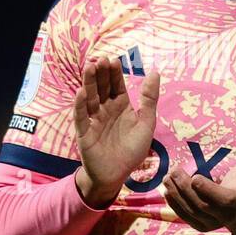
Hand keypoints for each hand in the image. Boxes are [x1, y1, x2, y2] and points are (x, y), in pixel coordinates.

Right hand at [73, 56, 159, 207]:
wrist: (117, 175)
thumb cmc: (131, 150)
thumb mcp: (146, 123)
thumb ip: (149, 99)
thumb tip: (155, 72)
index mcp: (121, 105)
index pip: (116, 85)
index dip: (115, 73)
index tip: (114, 60)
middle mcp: (105, 109)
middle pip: (102, 87)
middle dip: (101, 74)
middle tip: (101, 59)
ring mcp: (93, 119)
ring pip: (90, 98)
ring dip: (89, 83)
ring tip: (90, 67)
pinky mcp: (84, 132)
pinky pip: (81, 117)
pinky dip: (80, 105)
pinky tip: (81, 93)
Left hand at [162, 149, 235, 234]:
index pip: (222, 199)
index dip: (207, 189)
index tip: (194, 176)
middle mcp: (224, 216)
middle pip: (202, 205)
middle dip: (185, 187)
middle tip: (174, 170)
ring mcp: (211, 224)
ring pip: (191, 211)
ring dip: (176, 194)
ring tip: (167, 178)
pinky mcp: (201, 226)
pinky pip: (185, 217)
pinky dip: (174, 205)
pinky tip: (167, 191)